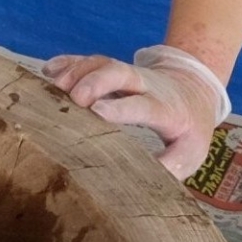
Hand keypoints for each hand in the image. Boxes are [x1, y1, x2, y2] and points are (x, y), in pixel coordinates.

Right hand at [42, 45, 229, 177]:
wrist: (193, 86)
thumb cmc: (190, 126)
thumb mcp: (193, 150)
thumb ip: (173, 165)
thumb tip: (147, 182)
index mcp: (166, 108)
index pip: (143, 105)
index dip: (120, 107)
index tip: (96, 112)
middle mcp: (144, 84)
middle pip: (119, 72)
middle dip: (95, 81)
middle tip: (74, 98)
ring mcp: (126, 73)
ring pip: (101, 62)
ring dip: (76, 71)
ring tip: (54, 87)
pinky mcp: (112, 68)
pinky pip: (88, 59)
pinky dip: (67, 62)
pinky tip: (48, 71)